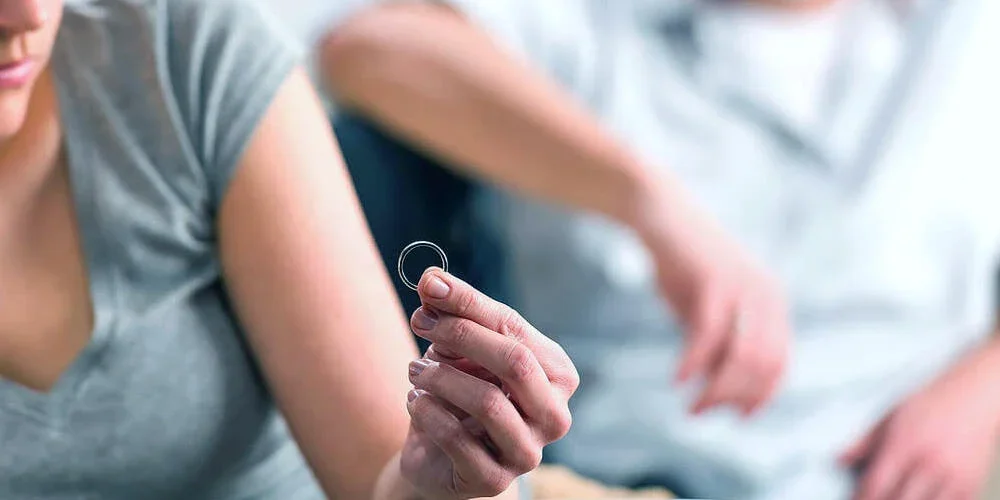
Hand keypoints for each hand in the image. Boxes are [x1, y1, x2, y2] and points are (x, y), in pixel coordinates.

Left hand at [400, 268, 578, 498]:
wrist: (438, 452)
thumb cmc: (460, 388)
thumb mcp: (459, 345)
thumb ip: (453, 311)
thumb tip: (432, 279)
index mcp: (557, 374)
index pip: (515, 329)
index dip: (470, 304)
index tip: (429, 287)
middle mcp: (554, 415)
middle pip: (515, 362)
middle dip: (460, 335)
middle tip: (420, 322)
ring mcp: (528, 452)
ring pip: (488, 402)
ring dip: (440, 378)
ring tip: (416, 370)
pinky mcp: (495, 480)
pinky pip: (458, 440)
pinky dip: (428, 412)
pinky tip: (415, 400)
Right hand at [631, 182, 790, 416]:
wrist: (663, 216)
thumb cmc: (683, 266)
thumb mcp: (708, 310)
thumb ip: (720, 343)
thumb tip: (720, 389)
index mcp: (772, 302)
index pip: (779, 363)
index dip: (761, 395)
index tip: (737, 416)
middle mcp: (766, 296)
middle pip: (762, 366)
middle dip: (734, 398)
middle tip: (700, 412)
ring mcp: (743, 288)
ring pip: (740, 357)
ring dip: (716, 390)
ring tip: (692, 406)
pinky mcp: (714, 282)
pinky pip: (708, 336)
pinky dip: (693, 364)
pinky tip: (677, 380)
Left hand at [841, 342, 999, 499]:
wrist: (975, 396)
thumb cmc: (931, 403)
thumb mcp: (890, 416)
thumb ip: (863, 442)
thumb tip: (839, 460)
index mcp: (904, 444)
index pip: (875, 485)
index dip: (861, 499)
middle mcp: (928, 463)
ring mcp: (952, 477)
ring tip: (897, 496)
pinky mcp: (970, 484)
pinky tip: (921, 497)